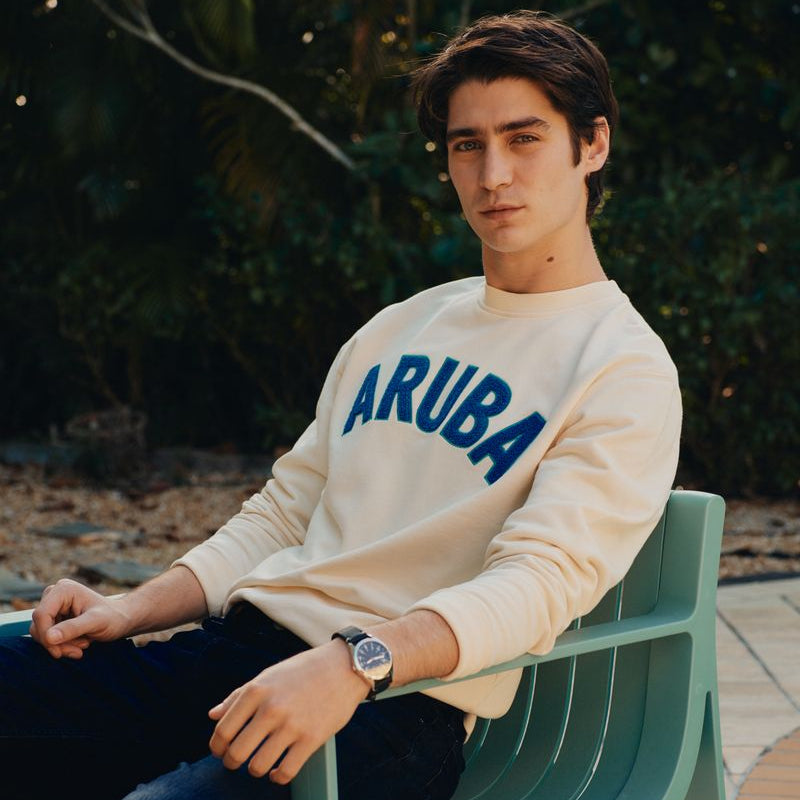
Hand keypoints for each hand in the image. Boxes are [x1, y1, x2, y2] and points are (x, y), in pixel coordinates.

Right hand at [29, 579, 132, 658]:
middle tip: (78, 651)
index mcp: (64, 589)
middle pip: (38, 625)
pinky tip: (79, 646)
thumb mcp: (96, 622)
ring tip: (82, 647)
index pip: (41, 615)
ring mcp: (54, 606)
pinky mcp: (55, 618)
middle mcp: (55, 595)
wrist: (121, 620)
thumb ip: (73, 628)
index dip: (46, 635)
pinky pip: (48, 637)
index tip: (59, 652)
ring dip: (60, 646)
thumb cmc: (113, 617)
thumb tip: (49, 637)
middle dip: (56, 643)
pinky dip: (61, 646)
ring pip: (42, 634)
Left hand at [208, 640, 368, 783]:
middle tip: (237, 761)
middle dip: (232, 762)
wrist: (344, 666)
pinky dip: (277, 777)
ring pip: (257, 766)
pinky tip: (277, 770)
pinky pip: (285, 772)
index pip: (223, 730)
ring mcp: (292, 725)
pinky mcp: (312, 739)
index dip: (217, 747)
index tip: (222, 750)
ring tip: (260, 763)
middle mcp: (271, 708)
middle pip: (236, 753)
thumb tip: (213, 715)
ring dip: (255, 769)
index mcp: (257, 690)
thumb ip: (239, 695)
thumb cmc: (303, 671)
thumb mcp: (269, 675)